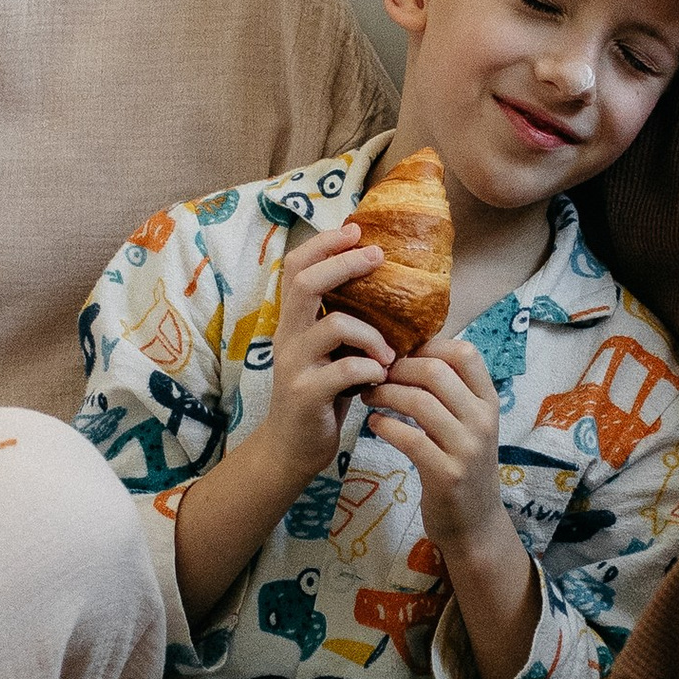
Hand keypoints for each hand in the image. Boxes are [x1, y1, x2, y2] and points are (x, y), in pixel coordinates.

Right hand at [263, 224, 392, 484]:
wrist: (293, 448)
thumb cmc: (322, 395)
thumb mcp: (331, 352)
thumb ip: (344, 322)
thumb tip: (387, 285)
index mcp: (294, 321)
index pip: (296, 267)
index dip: (323, 243)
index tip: (355, 229)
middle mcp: (287, 336)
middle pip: (306, 283)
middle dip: (344, 264)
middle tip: (378, 258)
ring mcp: (293, 365)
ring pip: (333, 325)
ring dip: (372, 333)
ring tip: (390, 352)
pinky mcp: (305, 394)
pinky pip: (344, 369)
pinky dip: (370, 368)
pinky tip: (380, 378)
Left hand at [370, 338, 506, 559]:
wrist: (474, 522)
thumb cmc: (463, 465)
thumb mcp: (469, 425)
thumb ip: (451, 393)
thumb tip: (412, 353)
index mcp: (488, 401)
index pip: (464, 354)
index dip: (428, 346)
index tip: (402, 355)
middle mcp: (483, 420)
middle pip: (435, 372)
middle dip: (398, 368)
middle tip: (376, 375)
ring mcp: (467, 448)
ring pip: (419, 402)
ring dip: (385, 394)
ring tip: (369, 396)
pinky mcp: (447, 474)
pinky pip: (409, 438)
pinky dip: (385, 426)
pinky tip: (374, 424)